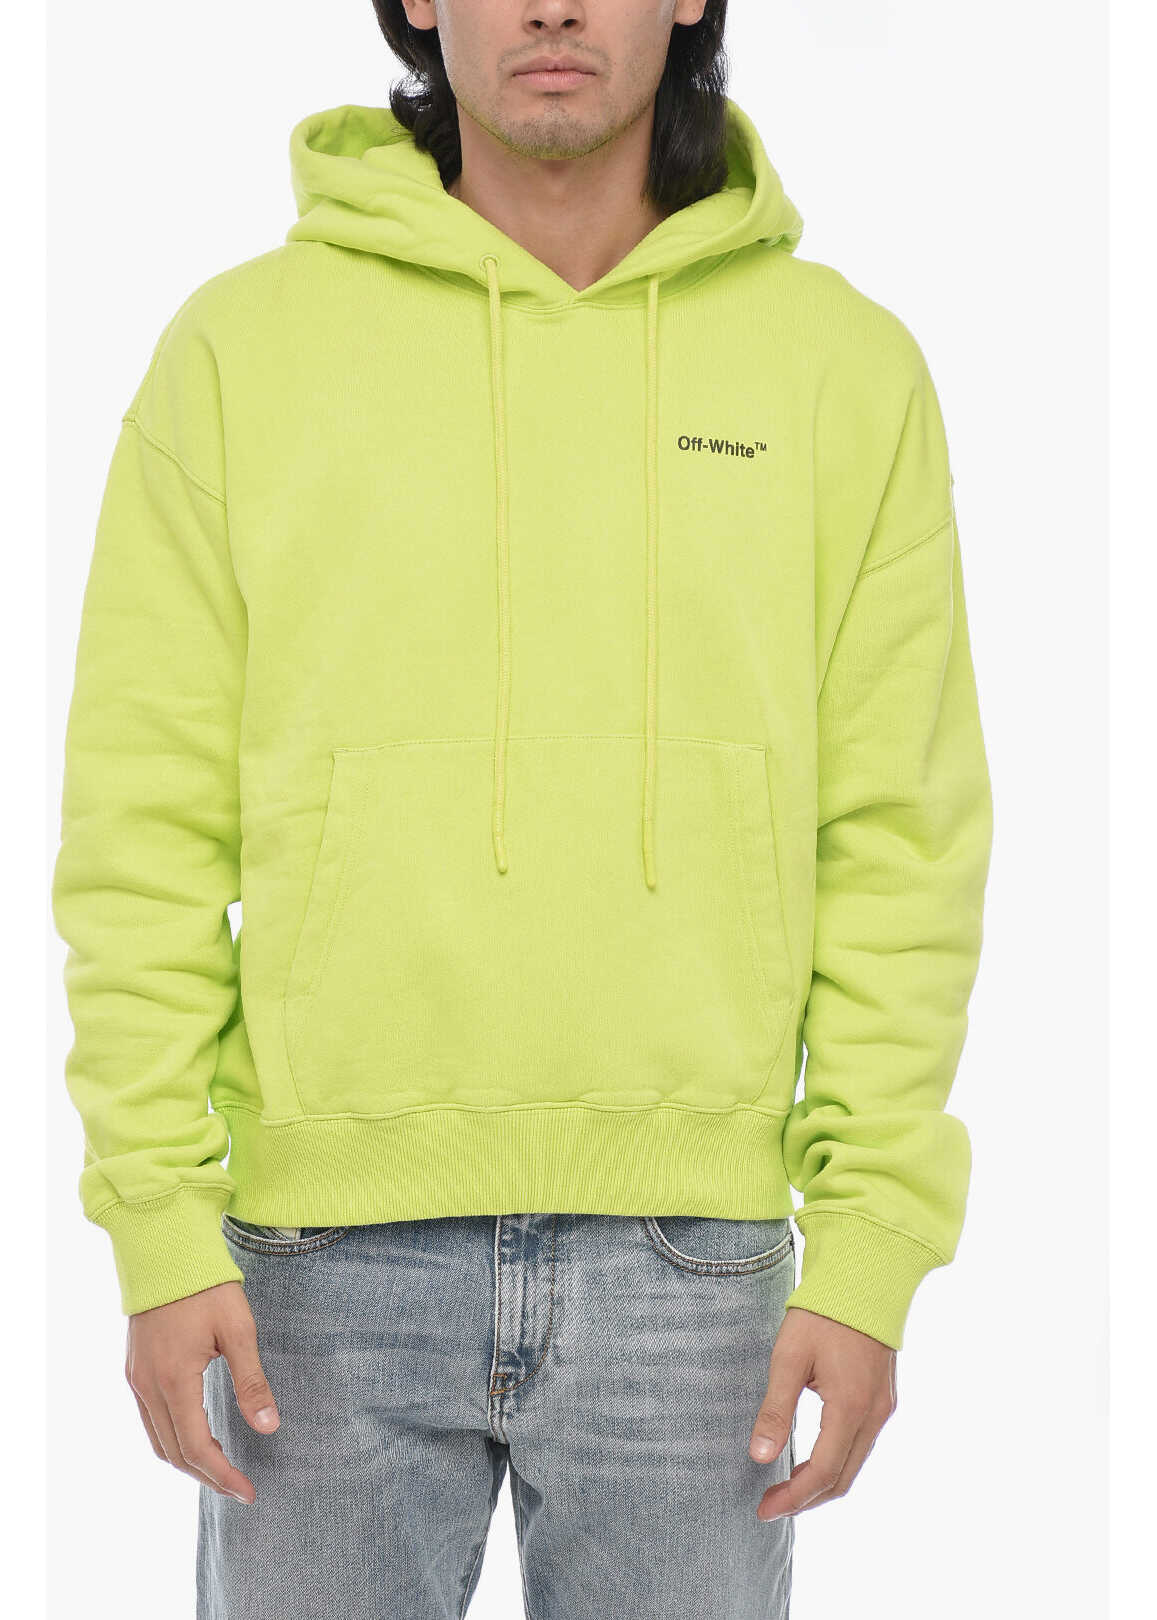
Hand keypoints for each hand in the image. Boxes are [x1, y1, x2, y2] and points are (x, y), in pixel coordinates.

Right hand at [125, 1281, 279, 1503]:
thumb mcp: (238, 1329)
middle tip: (239, 1488)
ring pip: (158, 1440)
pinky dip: (173, 1438)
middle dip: (207, 1476)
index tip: (249, 1492)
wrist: (165, 1249)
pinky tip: (197, 1435)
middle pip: (174, 1453)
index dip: (223, 1476)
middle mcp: (147, 1387)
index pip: (197, 1448)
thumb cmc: (206, 1285)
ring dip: (187, 1461)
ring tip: (221, 1470)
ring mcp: (136, 1379)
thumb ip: (252, 1381)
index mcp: (174, 1381)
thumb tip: (269, 1427)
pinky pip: (150, 1419)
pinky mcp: (135, 1369)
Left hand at [749, 1306, 897, 1518]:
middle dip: (807, 1499)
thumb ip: (776, 1410)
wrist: (864, 1278)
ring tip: (786, 1489)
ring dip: (822, 1483)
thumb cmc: (822, 1313)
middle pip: (843, 1478)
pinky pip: (861, 1445)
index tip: (764, 1509)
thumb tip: (759, 1456)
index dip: (793, 1498)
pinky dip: (837, 1463)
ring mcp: (883, 1408)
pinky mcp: (883, 1398)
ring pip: (854, 1464)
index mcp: (850, 1407)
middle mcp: (874, 1415)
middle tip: (771, 1506)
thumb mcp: (789, 1357)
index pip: (823, 1473)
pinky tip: (812, 1460)